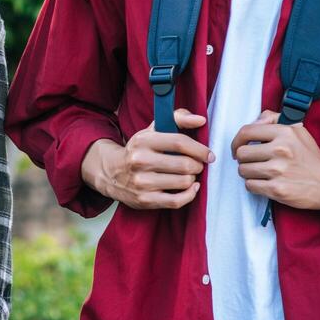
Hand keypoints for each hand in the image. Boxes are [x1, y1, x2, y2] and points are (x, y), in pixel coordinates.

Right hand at [81, 109, 214, 209]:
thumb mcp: (153, 130)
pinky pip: (177, 201)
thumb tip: (200, 120)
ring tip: (187, 175)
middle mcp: (140, 161)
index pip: (179, 142)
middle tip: (196, 165)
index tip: (208, 154)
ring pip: (183, 182)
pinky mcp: (145, 200)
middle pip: (184, 164)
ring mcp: (141, 182)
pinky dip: (189, 194)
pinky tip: (190, 188)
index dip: (199, 149)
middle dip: (197, 165)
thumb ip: (178, 119)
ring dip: (192, 179)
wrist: (111, 172)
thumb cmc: (139, 150)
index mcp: (143, 141)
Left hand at [232, 111, 319, 210]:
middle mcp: (280, 150)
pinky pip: (250, 186)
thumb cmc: (310, 157)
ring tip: (260, 173)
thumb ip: (274, 120)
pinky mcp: (277, 189)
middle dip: (243, 159)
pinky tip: (264, 183)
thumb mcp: (298, 131)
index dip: (237, 141)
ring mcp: (278, 171)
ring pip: (243, 171)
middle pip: (242, 153)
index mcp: (284, 133)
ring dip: (248, 173)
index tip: (238, 148)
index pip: (246, 132)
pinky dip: (254, 185)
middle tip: (252, 162)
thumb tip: (256, 120)